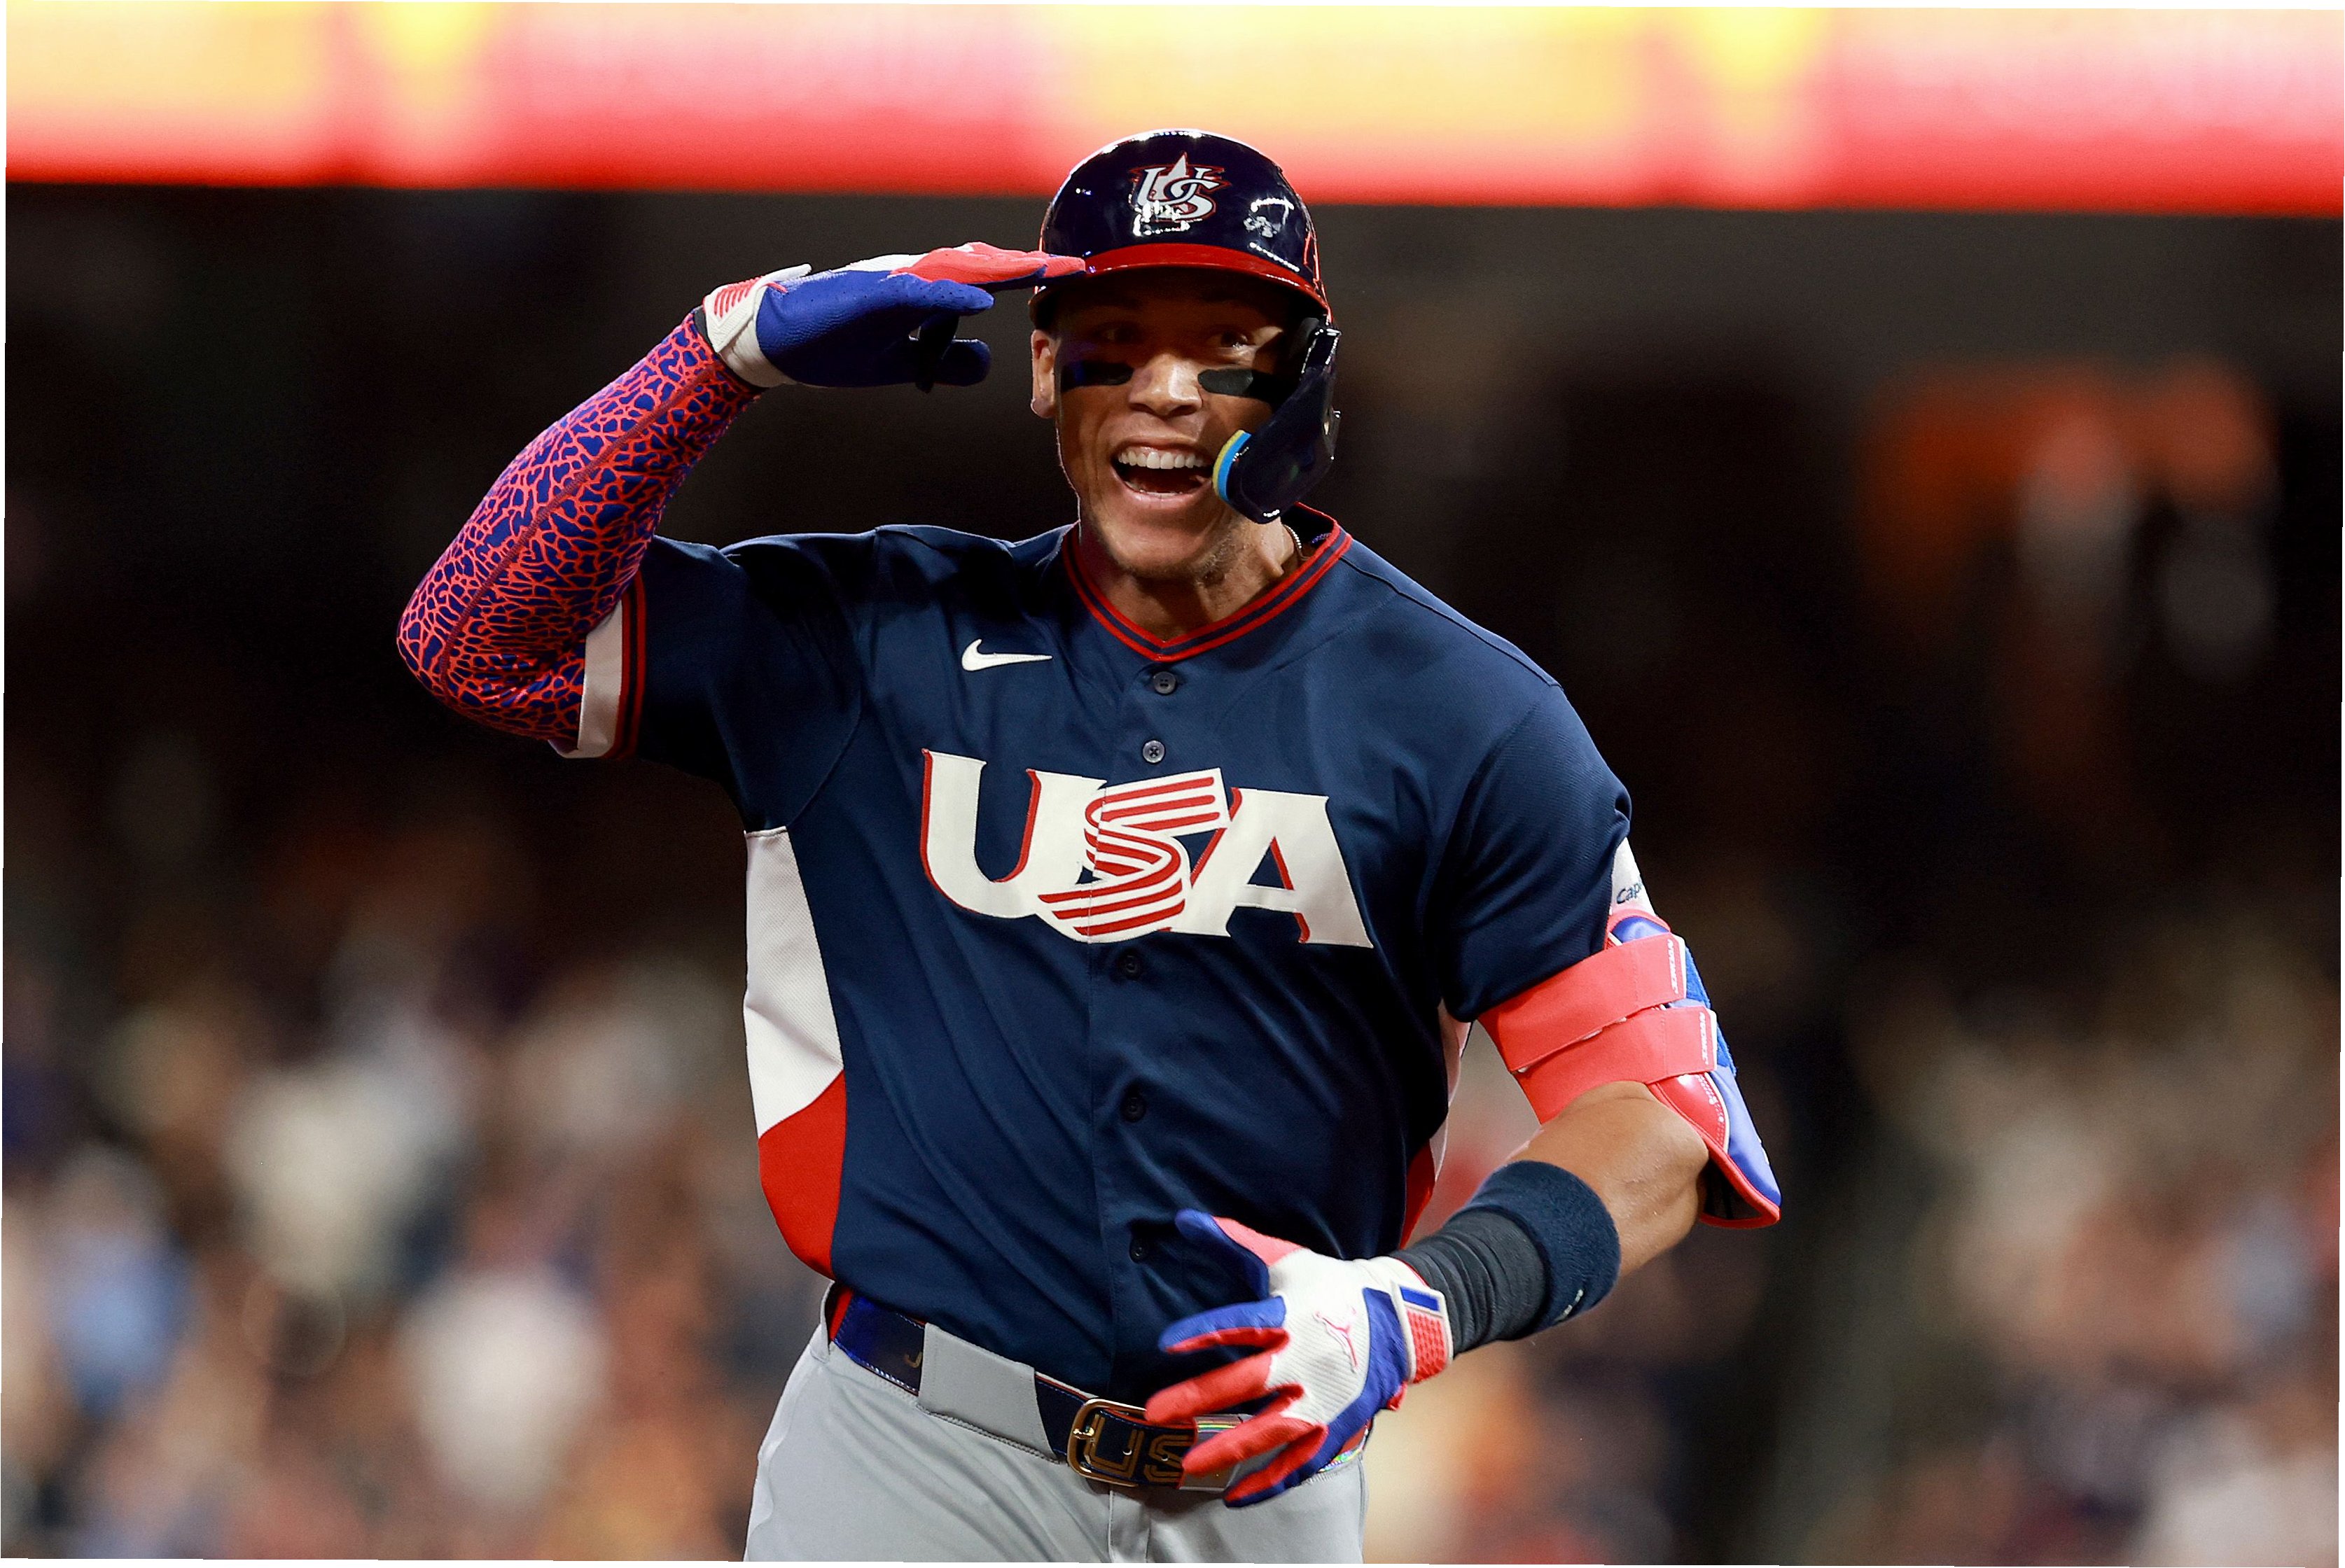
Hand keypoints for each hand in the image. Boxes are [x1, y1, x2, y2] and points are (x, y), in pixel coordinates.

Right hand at [701, 243, 1084, 389]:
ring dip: (1002, 269)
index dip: (1033, 277)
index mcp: (926, 294)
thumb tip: (988, 360)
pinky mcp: (870, 296)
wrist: (778, 343)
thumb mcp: (904, 364)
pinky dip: (949, 294)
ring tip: (1045, 270)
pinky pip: (916, 292)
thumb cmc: (837, 347)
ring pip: (956, 270)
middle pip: (983, 267)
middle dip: (1032, 267)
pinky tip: (980, 299)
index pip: (990, 281)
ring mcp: (893, 283)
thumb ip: (947, 360)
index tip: (1076, 277)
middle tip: (1079, 266)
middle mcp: (915, 279)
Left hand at [1145, 1210, 1451, 1504]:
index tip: (1166, 1342)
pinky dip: (1271, 1481)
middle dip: (1200, 1398)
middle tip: (1155, 1412)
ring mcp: (1325, 1398)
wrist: (1399, 1317)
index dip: (1205, 1331)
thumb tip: (1184, 1218)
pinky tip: (1235, 1494)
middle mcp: (1307, 1358)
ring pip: (1274, 1430)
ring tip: (1187, 1465)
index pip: (1243, 1322)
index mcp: (1292, 1314)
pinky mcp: (1338, 1426)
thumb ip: (1232, 1242)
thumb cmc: (1328, 1286)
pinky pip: (1302, 1462)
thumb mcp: (1284, 1258)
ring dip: (1229, 1448)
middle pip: (1249, 1380)